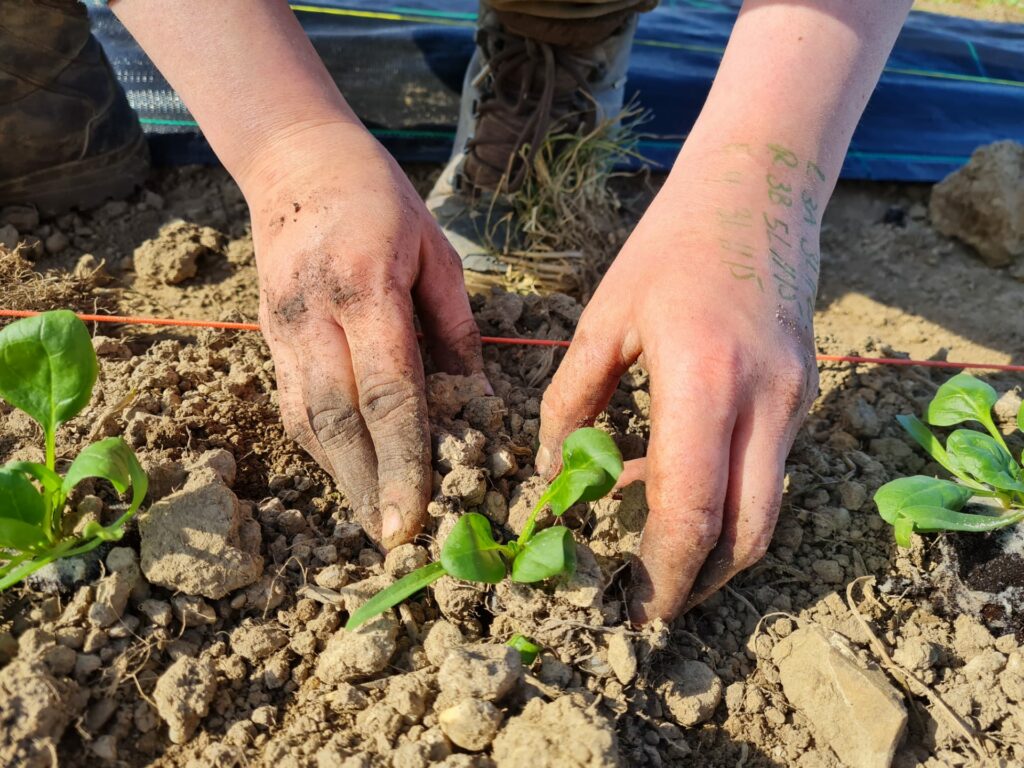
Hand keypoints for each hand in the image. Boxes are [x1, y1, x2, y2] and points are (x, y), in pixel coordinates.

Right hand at [247, 121, 484, 547]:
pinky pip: (296, 405)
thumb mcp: (435, 251)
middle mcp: (314, 316)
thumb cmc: (380, 199)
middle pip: (338, 423)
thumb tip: (477, 399)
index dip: (404, 461)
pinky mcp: (268, 337)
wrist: (294, 161)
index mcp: (364, 289)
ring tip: (376, 523)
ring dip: (342, 479)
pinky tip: (351, 474)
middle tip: (396, 543)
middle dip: (368, 490)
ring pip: (308, 422)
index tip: (415, 518)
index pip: (387, 394)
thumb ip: (456, 328)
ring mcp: (281, 329)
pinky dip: (324, 447)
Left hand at [538, 149, 820, 621]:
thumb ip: (573, 399)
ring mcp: (795, 401)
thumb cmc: (670, 246)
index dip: (663, 572)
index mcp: (705, 379)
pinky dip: (724, 497)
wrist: (758, 189)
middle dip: (698, 582)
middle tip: (648, 602)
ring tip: (652, 547)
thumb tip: (552, 471)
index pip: (690, 509)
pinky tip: (672, 478)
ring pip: (764, 510)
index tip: (631, 606)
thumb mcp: (605, 318)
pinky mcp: (803, 395)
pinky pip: (767, 472)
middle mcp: (764, 401)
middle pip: (746, 533)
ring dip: (713, 544)